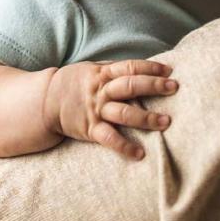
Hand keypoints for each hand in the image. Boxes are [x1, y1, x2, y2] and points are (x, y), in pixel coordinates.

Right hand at [43, 59, 177, 159]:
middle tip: (174, 88)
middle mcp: (101, 91)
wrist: (45, 101)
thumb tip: (146, 69)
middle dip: (154, 86)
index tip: (170, 70)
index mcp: (103, 73)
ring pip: (124, 113)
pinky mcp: (90, 129)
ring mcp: (96, 110)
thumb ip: (116, 70)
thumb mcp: (93, 69)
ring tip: (166, 122)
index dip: (151, 67)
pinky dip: (124, 147)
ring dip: (146, 118)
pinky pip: (109, 138)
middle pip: (130, 86)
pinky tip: (140, 154)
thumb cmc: (76, 83)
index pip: (131, 67)